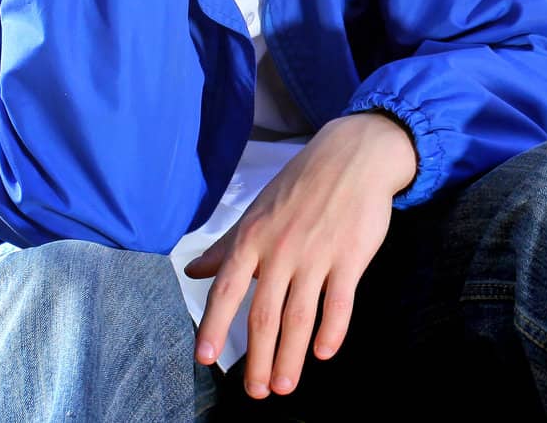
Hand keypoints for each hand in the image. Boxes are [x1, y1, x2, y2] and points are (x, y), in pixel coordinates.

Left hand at [183, 112, 417, 398]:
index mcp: (253, 237)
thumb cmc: (301, 185)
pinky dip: (333, 330)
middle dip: (257, 358)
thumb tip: (192, 272)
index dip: (214, 325)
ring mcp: (317, 254)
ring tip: (283, 386)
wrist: (353, 155)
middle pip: (264, 314)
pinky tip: (324, 353)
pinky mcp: (351, 256)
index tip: (205, 358)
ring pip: (300, 315)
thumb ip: (225, 246)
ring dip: (291, 356)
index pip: (227, 288)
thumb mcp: (257, 211)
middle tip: (254, 392)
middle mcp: (281, 249)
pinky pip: (340, 301)